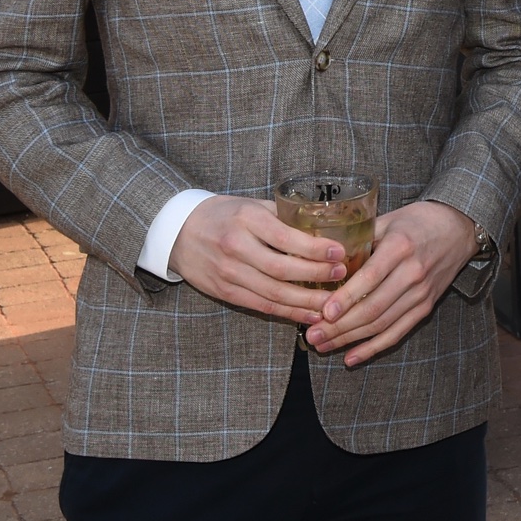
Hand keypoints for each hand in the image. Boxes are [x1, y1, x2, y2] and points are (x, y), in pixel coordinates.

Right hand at [167, 195, 343, 324]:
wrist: (178, 231)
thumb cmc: (224, 215)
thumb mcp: (252, 205)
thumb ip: (283, 217)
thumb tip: (324, 228)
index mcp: (247, 220)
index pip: (286, 238)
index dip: (316, 249)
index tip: (340, 252)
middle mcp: (236, 247)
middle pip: (282, 269)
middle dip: (316, 276)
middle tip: (342, 275)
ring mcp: (228, 273)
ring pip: (274, 293)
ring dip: (306, 302)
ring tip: (333, 303)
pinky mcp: (224, 292)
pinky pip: (261, 306)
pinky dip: (288, 313)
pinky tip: (309, 314)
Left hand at [305, 201, 479, 365]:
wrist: (459, 227)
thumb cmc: (418, 221)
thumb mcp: (389, 219)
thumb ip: (359, 237)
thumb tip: (324, 256)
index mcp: (400, 247)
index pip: (370, 277)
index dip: (346, 298)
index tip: (323, 312)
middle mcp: (413, 272)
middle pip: (373, 307)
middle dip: (340, 326)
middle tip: (312, 335)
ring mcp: (421, 293)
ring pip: (382, 324)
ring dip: (350, 339)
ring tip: (323, 345)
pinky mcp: (426, 307)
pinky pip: (398, 333)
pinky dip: (373, 348)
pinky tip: (351, 357)